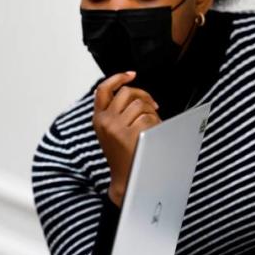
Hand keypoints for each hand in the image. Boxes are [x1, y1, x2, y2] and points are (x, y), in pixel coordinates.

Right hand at [93, 71, 160, 205]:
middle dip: (143, 95)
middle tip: (152, 105)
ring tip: (153, 124)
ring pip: (139, 104)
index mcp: (98, 119)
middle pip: (127, 93)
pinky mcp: (128, 134)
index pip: (103, 89)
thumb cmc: (123, 156)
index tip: (131, 75)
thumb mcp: (110, 132)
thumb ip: (115, 113)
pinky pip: (147, 117)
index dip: (117, 78)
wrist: (126, 180)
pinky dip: (156, 123)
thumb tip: (132, 93)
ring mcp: (115, 128)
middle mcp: (104, 121)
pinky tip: (155, 133)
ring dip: (151, 111)